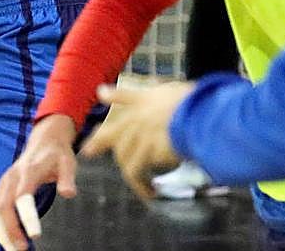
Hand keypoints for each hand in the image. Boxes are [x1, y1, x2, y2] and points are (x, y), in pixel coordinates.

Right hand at [0, 115, 78, 250]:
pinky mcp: (1, 188)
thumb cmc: (57, 154)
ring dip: (1, 232)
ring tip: (13, 249)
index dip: (26, 216)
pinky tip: (6, 240)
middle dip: (9, 231)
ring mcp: (4, 183)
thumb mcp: (68, 162)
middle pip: (2, 207)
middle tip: (21, 250)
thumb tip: (68, 193)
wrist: (44, 140)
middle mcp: (12, 177)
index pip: (23, 196)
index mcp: (28, 171)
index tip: (35, 235)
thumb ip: (67, 178)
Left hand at [81, 82, 193, 200]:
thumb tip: (168, 95)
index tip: (101, 93)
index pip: (124, 95)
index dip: (111, 94)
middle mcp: (138, 118)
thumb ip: (167, 95)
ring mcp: (139, 135)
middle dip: (98, 142)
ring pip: (124, 157)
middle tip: (87, 151)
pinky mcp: (145, 152)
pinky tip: (150, 192)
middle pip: (111, 133)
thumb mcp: (177, 91)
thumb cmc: (195, 102)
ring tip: (144, 189)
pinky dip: (143, 185)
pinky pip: (138, 171)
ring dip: (132, 176)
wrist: (197, 114)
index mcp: (146, 99)